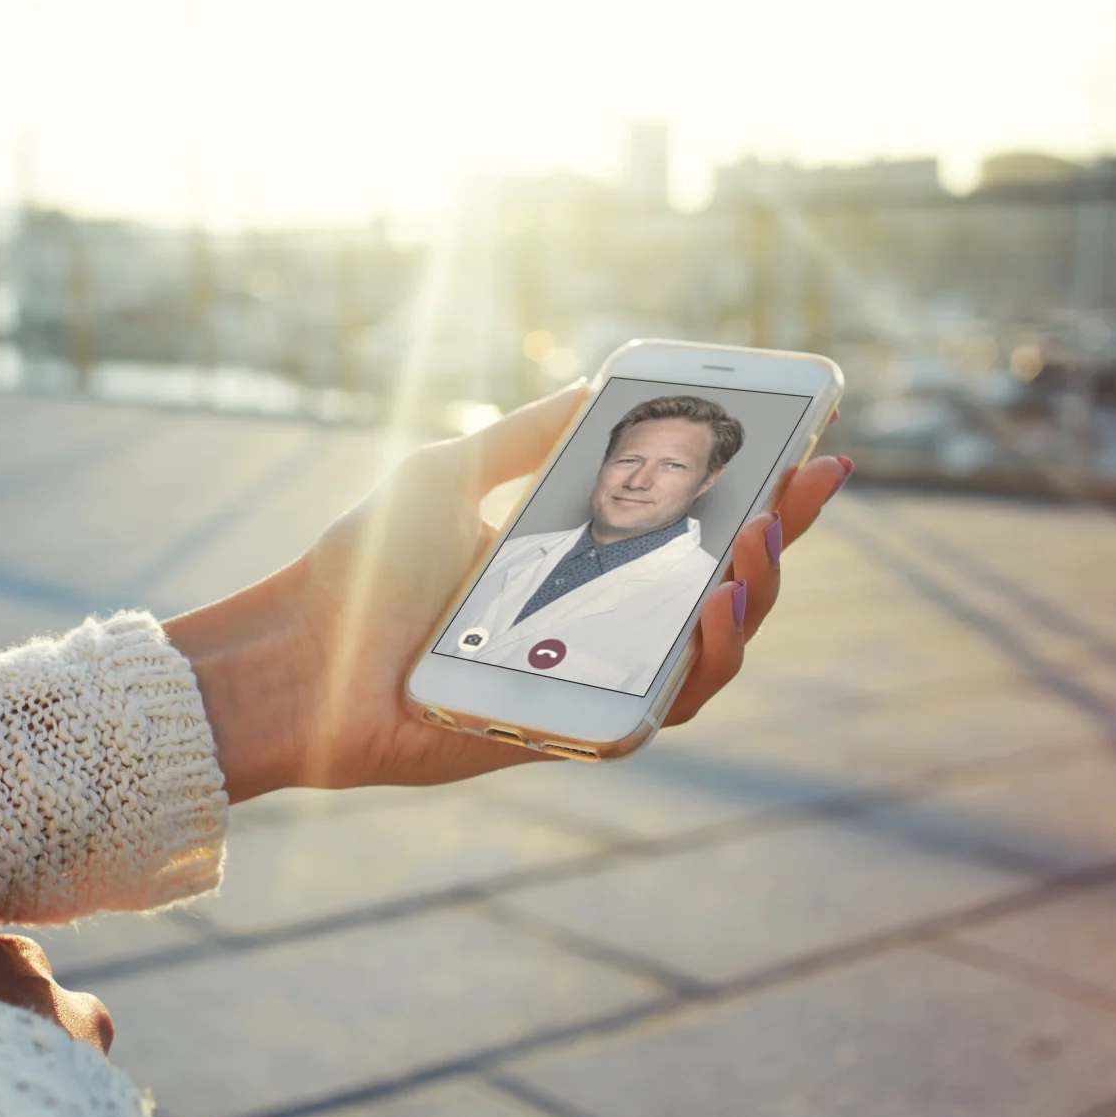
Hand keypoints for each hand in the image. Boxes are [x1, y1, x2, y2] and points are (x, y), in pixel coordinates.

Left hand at [166, 384, 850, 798]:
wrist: (298, 652)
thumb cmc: (363, 568)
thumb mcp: (452, 473)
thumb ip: (527, 436)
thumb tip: (600, 387)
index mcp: (578, 562)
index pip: (690, 528)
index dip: (761, 493)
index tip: (817, 445)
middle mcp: (596, 623)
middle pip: (719, 589)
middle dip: (778, 537)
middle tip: (801, 486)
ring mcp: (590, 677)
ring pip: (709, 653)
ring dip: (753, 596)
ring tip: (758, 542)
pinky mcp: (574, 729)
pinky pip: (664, 706)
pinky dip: (702, 660)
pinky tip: (711, 606)